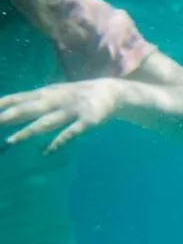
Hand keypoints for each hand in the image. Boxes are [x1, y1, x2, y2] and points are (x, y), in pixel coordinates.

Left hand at [0, 79, 119, 152]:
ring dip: (28, 131)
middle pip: (29, 109)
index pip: (19, 98)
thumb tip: (7, 113)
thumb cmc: (76, 95)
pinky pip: (71, 133)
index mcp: (47, 93)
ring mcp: (72, 111)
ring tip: (11, 141)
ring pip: (46, 122)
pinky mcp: (87, 121)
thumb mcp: (54, 93)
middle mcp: (56, 100)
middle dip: (10, 116)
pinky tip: (47, 151)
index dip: (3, 103)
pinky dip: (58, 142)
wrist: (112, 92)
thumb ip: (34, 101)